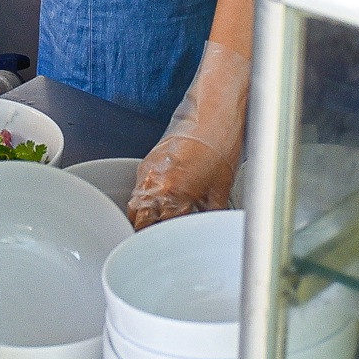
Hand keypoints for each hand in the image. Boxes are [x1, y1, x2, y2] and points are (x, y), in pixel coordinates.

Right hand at [125, 38, 248, 227]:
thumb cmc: (220, 144)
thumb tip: (206, 228)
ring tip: (159, 227)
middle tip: (164, 241)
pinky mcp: (148, 162)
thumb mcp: (221, 188)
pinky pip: (139, 190)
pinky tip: (159, 206)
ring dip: (145, 219)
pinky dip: (146, 201)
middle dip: (151, 233)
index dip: (169, 240)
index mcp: (173, 193)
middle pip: (142, 222)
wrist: (213, 112)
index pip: (163, 229)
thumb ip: (209, 214)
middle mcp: (155, 183)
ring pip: (136, 207)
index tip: (175, 245)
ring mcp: (148, 172)